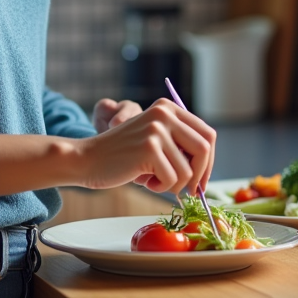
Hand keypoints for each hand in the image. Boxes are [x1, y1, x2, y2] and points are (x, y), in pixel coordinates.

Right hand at [74, 98, 216, 195]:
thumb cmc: (123, 157)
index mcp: (168, 108)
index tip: (201, 180)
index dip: (209, 161)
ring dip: (173, 184)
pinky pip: (172, 179)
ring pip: (188, 170)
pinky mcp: (149, 147)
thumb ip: (179, 146)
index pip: (207, 134)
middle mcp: (164, 113)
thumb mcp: (155, 141)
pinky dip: (160, 187)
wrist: (88, 159)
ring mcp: (157, 129)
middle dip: (200, 175)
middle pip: (205, 148)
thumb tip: (207, 170)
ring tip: (153, 180)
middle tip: (188, 191)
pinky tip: (144, 180)